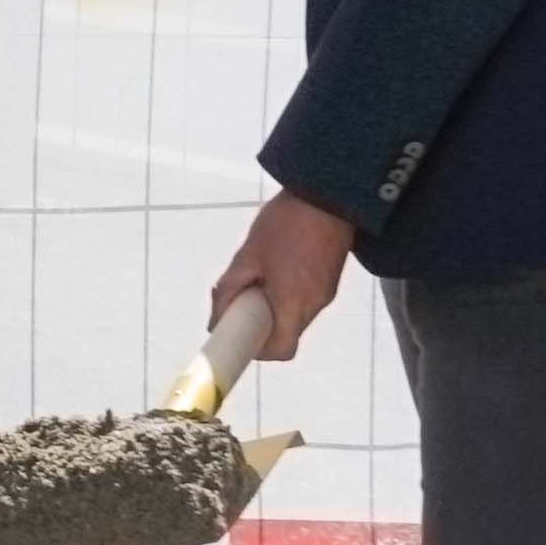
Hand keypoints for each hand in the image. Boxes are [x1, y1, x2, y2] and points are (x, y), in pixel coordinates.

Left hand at [211, 190, 359, 358]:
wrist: (328, 193)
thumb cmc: (284, 223)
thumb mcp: (247, 255)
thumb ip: (229, 290)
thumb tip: (215, 319)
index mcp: (293, 302)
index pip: (282, 350)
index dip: (259, 351)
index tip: (241, 337)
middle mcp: (314, 304)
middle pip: (287, 334)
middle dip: (263, 326)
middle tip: (243, 304)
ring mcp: (326, 293)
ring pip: (295, 317)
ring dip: (275, 309)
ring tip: (260, 279)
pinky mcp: (330, 280)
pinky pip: (305, 301)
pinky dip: (288, 297)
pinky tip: (277, 270)